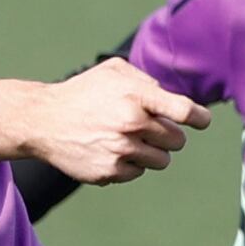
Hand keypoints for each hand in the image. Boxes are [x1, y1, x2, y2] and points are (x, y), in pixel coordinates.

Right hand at [0, 58, 209, 183]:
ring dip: (152, 151)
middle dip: (168, 135)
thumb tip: (176, 100)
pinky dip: (130, 164)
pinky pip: (139, 173)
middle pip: (177, 140)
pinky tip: (109, 150)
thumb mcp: (114, 72)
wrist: (43, 120)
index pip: (184, 111)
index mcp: (136, 97)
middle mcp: (130, 124)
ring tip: (126, 139)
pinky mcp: (109, 172)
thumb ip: (147, 81)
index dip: (199, 118)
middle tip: (147, 128)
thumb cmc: (84, 93)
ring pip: (162, 160)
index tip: (201, 121)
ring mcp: (120, 150)